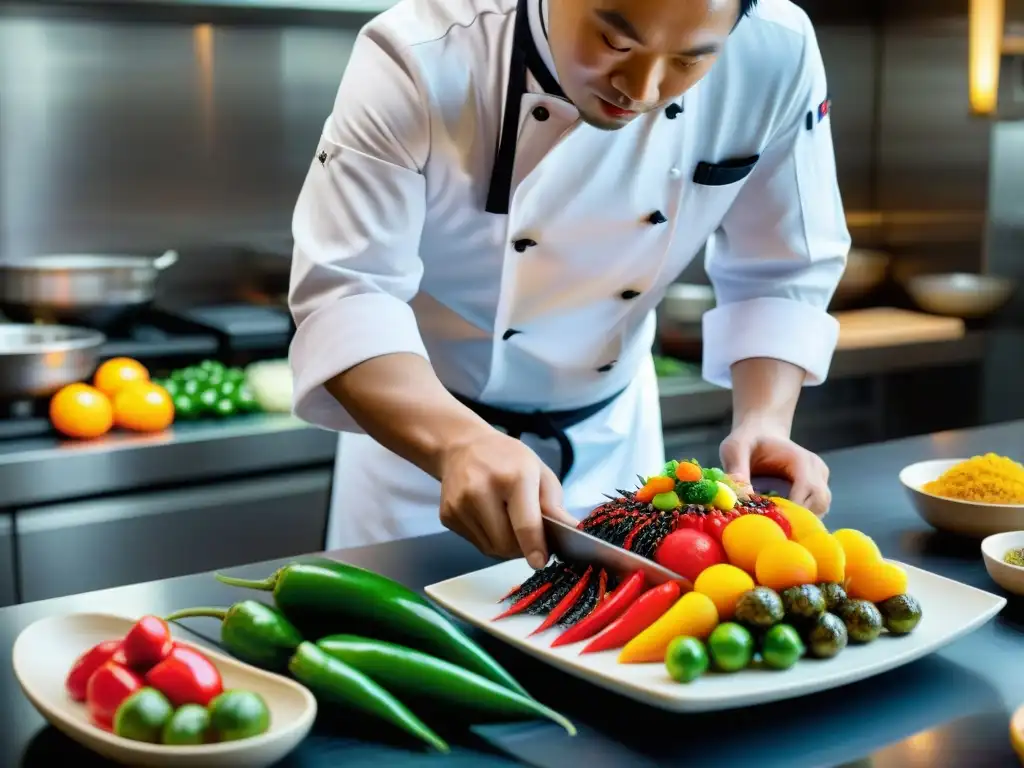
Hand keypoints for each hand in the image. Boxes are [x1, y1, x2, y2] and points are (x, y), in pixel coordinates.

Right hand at [438, 429, 577, 568]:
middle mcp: (481, 489)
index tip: (540, 561)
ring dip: (506, 546)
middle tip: (530, 538)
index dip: (534, 547)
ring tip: (509, 524)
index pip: (524, 523)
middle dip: (522, 548)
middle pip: (506, 543)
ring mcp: (460, 504)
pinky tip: (490, 518)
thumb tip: (571, 532)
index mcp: (512, 477)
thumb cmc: (507, 459)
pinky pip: (476, 543)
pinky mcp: (447, 515)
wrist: (462, 447)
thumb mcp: (539, 472)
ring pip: (491, 548)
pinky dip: (489, 539)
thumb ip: (554, 505)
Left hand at [720, 426, 830, 515]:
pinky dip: (800, 520)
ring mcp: (820, 482)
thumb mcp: (735, 448)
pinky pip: (815, 511)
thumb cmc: (748, 441)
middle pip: (819, 502)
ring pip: (820, 510)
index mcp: (801, 460)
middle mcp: (817, 471)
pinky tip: (779, 521)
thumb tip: (741, 494)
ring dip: (799, 521)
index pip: (808, 489)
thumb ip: (737, 467)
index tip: (771, 520)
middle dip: (797, 518)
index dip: (793, 508)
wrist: (761, 435)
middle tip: (772, 528)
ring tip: (774, 524)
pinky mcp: (816, 492)